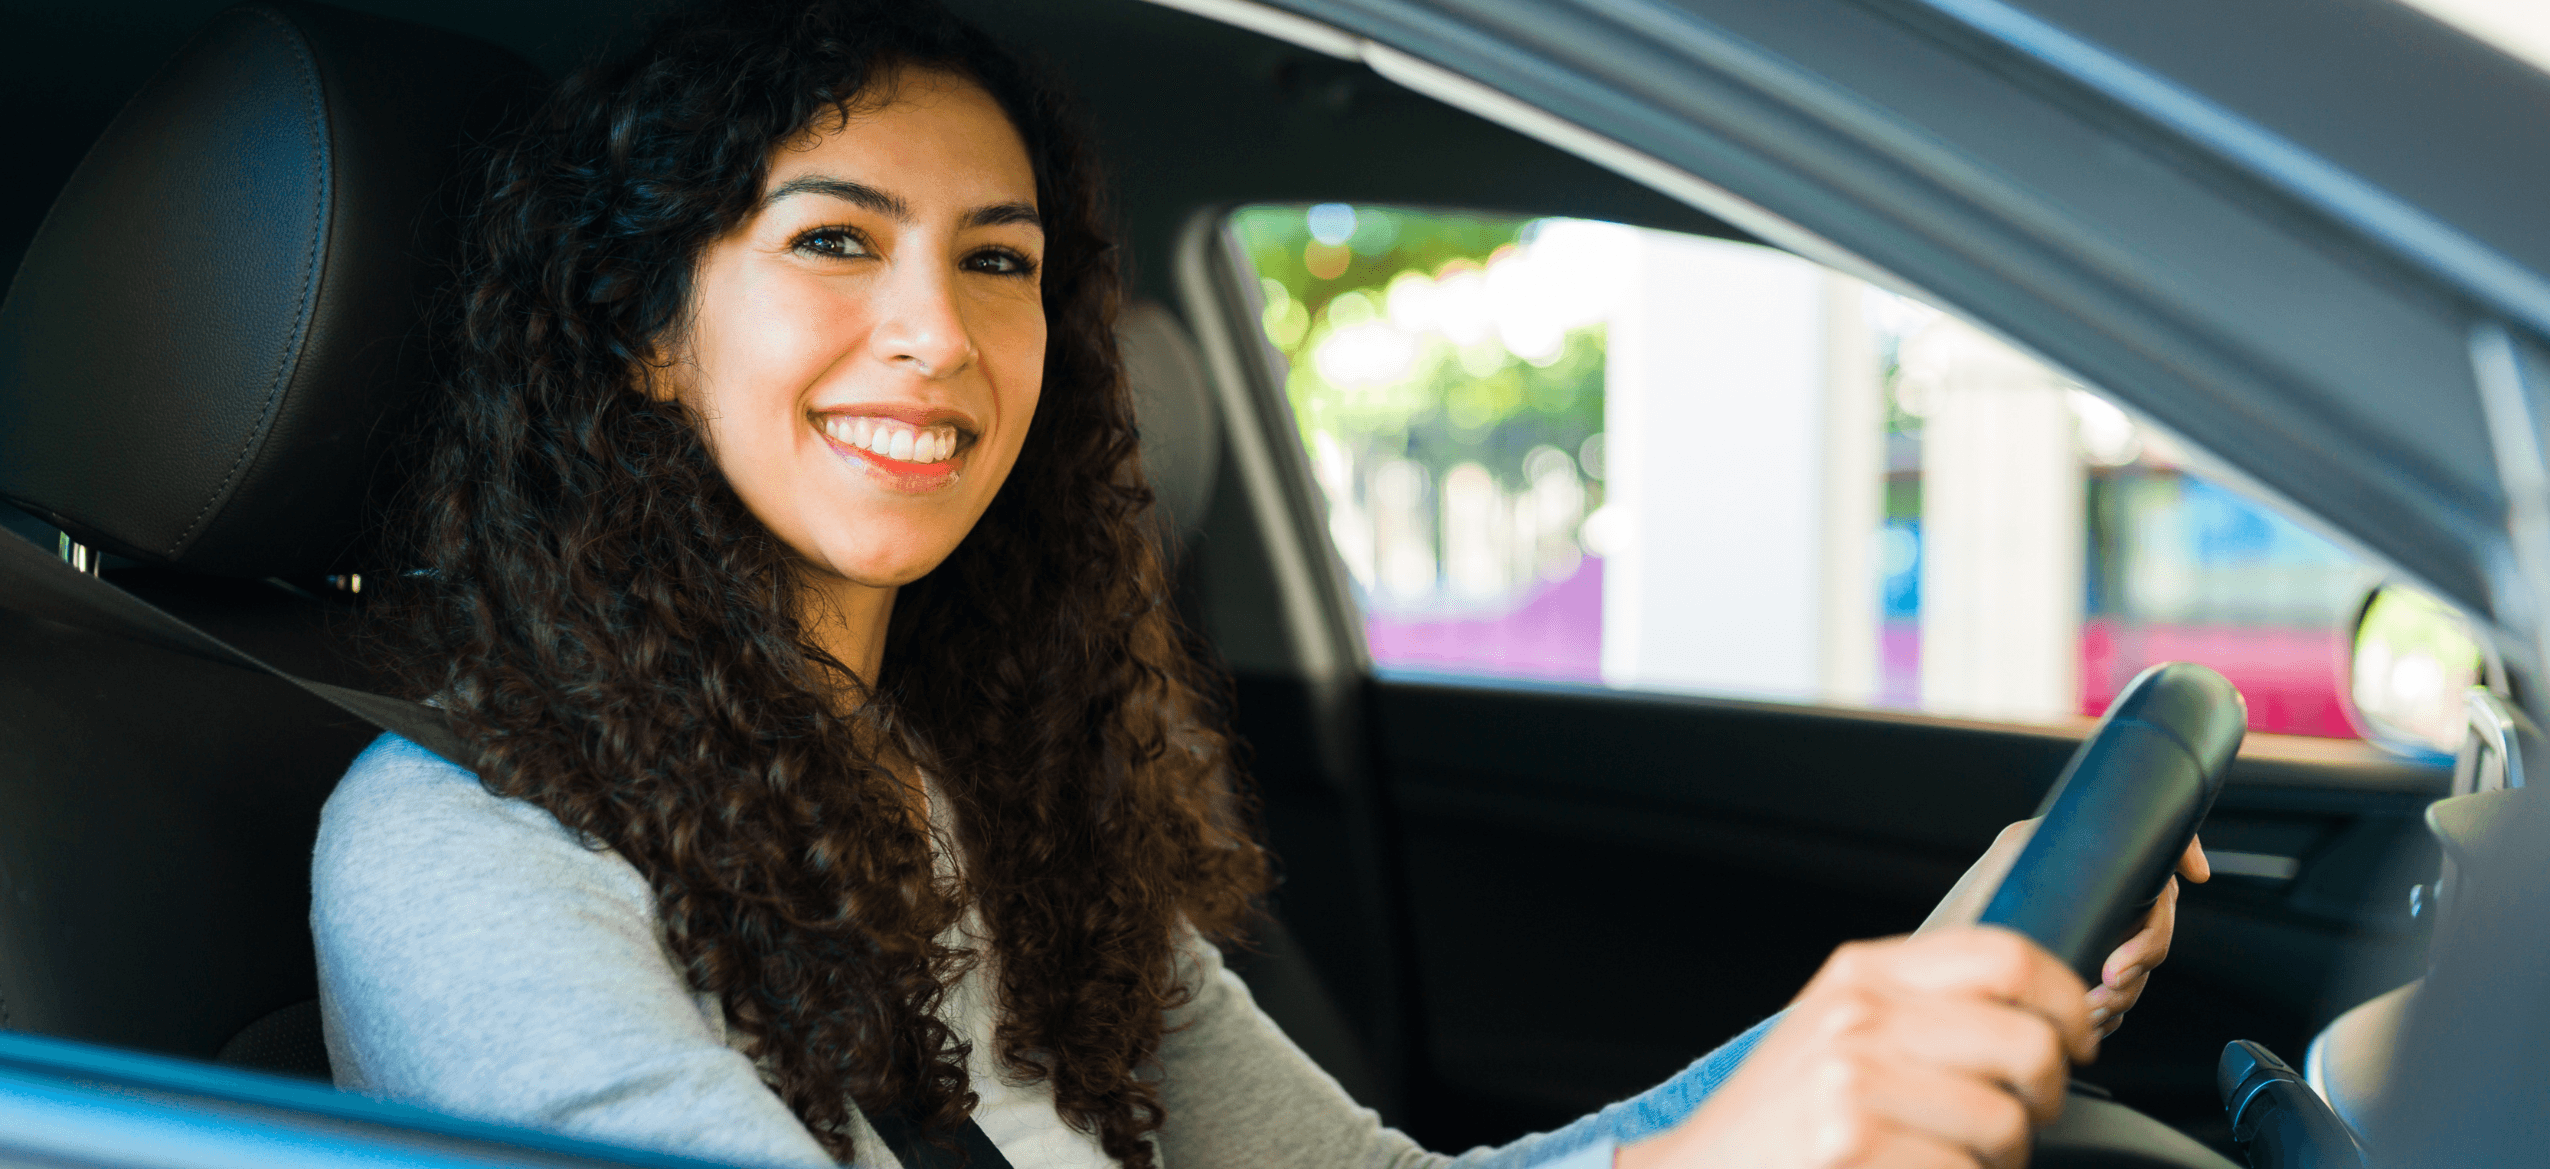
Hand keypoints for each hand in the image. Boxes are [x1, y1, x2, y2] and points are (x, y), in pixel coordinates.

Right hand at [1619, 928, 2092, 1168]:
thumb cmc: (1781, 1116)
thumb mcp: (1838, 1028)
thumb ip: (1920, 1004)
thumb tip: (2040, 1008)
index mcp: (1862, 975)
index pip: (2006, 956)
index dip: (2066, 1000)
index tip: (2076, 1037)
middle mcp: (1859, 1018)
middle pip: (2028, 1042)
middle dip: (2046, 1096)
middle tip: (2024, 1116)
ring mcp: (1854, 1086)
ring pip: (2007, 1123)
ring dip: (2002, 1160)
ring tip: (1955, 1159)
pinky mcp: (1855, 1150)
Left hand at [1919, 820, 2210, 1038]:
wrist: (1930, 1000)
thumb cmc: (1948, 937)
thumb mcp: (2001, 878)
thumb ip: (2047, 848)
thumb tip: (2119, 849)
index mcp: (2056, 851)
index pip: (2136, 842)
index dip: (2178, 847)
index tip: (2197, 872)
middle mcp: (2072, 885)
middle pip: (2150, 907)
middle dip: (2145, 950)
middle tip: (2114, 980)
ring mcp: (2077, 929)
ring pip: (2138, 953)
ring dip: (2127, 988)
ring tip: (2092, 1009)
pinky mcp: (2072, 969)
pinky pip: (2117, 986)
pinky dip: (2112, 1007)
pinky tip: (2091, 1019)